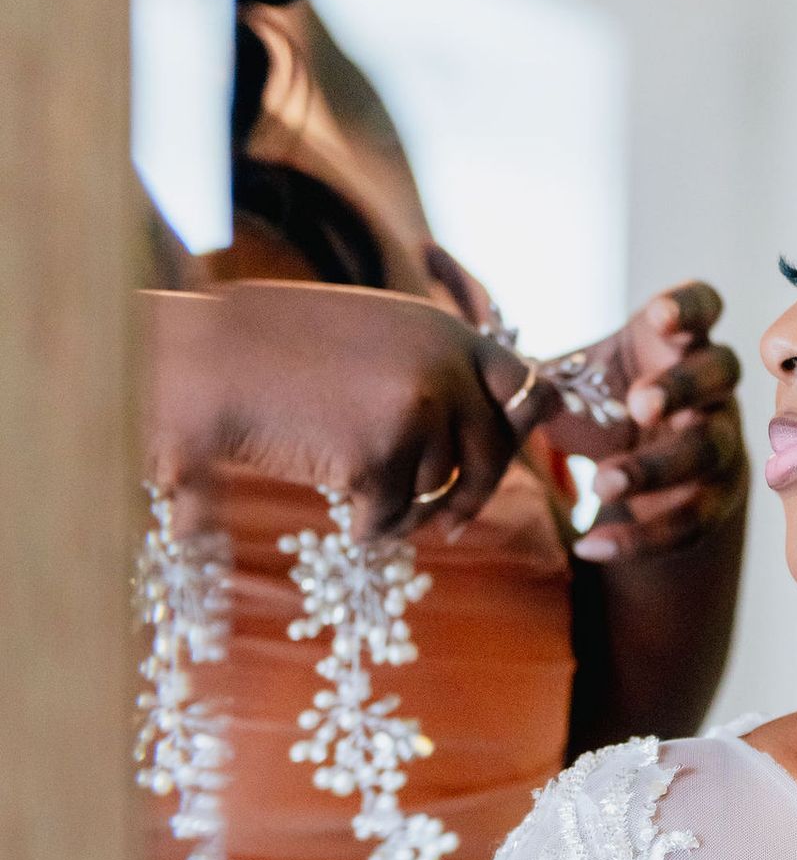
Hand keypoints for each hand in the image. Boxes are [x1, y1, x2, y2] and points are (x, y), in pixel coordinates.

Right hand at [146, 283, 558, 541]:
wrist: (205, 358)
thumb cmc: (279, 348)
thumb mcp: (379, 335)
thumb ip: (436, 370)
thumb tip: (497, 427)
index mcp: (448, 332)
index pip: (528, 388)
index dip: (521, 431)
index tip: (502, 460)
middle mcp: (446, 368)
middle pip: (493, 456)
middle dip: (474, 496)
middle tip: (453, 523)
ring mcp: (417, 412)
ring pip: (438, 494)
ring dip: (409, 512)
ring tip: (368, 503)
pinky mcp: (380, 457)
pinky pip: (392, 518)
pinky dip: (370, 527)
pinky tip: (341, 512)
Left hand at [550, 283, 747, 563]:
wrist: (636, 465)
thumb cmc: (604, 403)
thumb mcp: (578, 380)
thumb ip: (545, 377)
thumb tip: (491, 387)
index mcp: (679, 341)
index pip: (703, 304)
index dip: (688, 306)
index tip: (657, 316)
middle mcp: (712, 386)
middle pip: (719, 375)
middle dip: (682, 388)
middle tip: (640, 405)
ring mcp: (722, 439)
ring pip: (709, 450)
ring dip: (659, 467)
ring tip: (602, 483)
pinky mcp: (715, 497)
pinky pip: (688, 521)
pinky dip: (639, 537)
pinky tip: (589, 545)